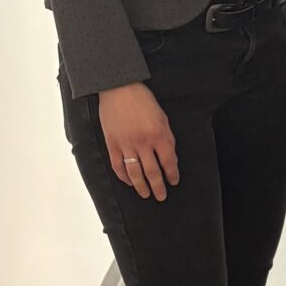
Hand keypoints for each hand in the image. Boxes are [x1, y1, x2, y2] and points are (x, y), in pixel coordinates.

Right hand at [98, 82, 178, 200]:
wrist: (118, 88)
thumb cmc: (143, 100)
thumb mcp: (163, 117)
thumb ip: (167, 138)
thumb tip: (171, 158)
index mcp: (158, 135)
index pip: (168, 162)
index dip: (172, 174)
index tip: (174, 182)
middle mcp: (143, 142)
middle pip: (152, 171)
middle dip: (158, 186)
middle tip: (161, 197)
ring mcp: (126, 144)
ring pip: (134, 172)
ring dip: (141, 186)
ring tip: (146, 194)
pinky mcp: (112, 144)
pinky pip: (117, 165)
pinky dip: (123, 176)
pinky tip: (129, 182)